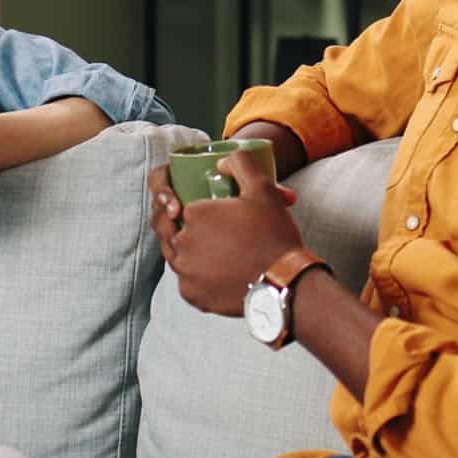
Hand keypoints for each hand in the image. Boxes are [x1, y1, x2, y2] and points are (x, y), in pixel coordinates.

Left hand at [149, 152, 302, 316]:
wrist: (285, 284)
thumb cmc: (274, 235)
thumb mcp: (263, 189)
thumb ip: (241, 164)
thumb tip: (221, 162)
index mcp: (192, 215)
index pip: (181, 205)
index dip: (193, 206)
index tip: (215, 212)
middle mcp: (180, 244)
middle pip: (172, 230)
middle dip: (185, 227)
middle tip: (213, 231)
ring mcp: (184, 272)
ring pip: (176, 255)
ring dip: (190, 249)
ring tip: (216, 249)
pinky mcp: (191, 295)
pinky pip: (186, 280)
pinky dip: (197, 274)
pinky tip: (216, 271)